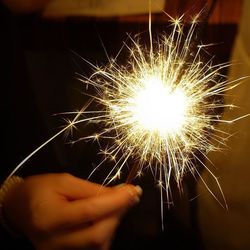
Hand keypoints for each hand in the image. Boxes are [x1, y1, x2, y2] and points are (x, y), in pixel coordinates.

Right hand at [3, 173, 141, 249]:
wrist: (20, 208)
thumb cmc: (41, 189)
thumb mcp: (64, 181)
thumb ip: (91, 189)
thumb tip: (118, 193)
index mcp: (51, 217)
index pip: (91, 210)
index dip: (117, 200)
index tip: (134, 190)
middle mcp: (55, 242)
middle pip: (98, 234)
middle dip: (119, 214)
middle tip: (130, 197)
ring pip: (99, 245)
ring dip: (114, 223)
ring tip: (117, 205)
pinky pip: (94, 249)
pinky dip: (106, 233)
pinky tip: (107, 218)